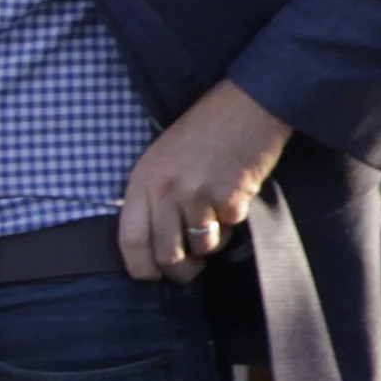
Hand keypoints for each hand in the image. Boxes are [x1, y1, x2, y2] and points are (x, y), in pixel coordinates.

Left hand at [119, 80, 293, 283]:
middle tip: (191, 270)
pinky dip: (235, 221)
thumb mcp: (162, 158)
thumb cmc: (205, 129)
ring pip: (202, 245)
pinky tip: (236, 194)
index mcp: (143, 179)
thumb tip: (157, 241)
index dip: (141, 269)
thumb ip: (153, 196)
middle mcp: (166, 190)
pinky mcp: (230, 197)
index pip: (131, 241)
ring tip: (217, 217)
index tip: (152, 276)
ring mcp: (198, 194)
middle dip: (181, 271)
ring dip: (212, 242)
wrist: (248, 104)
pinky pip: (230, 227)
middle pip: (167, 254)